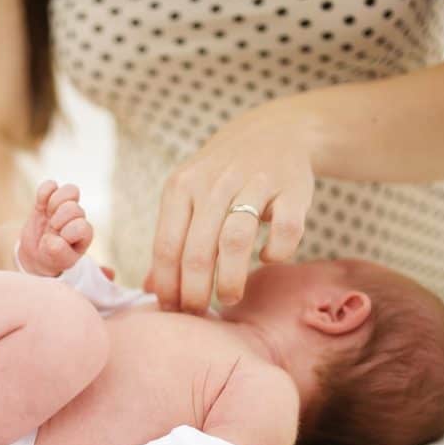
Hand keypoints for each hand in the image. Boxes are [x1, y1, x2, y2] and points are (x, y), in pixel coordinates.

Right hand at [17, 181, 93, 276]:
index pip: (81, 225)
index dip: (67, 233)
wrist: (38, 253)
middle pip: (73, 208)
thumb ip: (58, 252)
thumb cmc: (52, 258)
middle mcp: (78, 217)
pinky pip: (50, 185)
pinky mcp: (49, 200)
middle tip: (51, 230)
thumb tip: (53, 239)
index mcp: (84, 233)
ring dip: (55, 203)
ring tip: (48, 215)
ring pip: (71, 190)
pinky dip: (44, 192)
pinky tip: (40, 206)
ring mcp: (64, 206)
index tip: (58, 242)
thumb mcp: (58, 261)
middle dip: (58, 220)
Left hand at [148, 100, 318, 312]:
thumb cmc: (221, 178)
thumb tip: (151, 288)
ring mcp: (255, 183)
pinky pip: (285, 230)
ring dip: (229, 279)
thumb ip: (171, 239)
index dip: (167, 285)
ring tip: (228, 298)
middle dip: (194, 291)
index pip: (166, 246)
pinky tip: (268, 258)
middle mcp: (214, 183)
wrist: (274, 131)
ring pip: (235, 240)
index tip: (171, 310)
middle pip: (197, 250)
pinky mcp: (292, 189)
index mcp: (181, 186)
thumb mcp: (188, 196)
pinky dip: (276, 251)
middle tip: (198, 313)